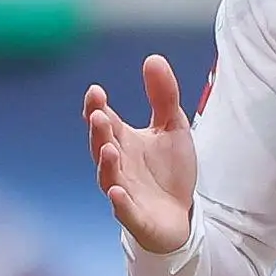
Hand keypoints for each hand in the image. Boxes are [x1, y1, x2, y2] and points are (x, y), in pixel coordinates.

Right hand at [86, 52, 200, 254]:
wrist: (180, 215)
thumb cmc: (169, 171)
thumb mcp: (172, 127)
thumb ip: (163, 95)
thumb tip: (153, 58)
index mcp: (123, 141)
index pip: (105, 122)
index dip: (97, 108)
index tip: (95, 92)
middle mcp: (118, 165)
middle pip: (102, 146)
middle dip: (99, 132)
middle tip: (99, 115)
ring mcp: (124, 191)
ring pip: (109, 177)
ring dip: (107, 164)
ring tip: (110, 149)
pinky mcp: (136, 217)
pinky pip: (124, 210)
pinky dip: (119, 202)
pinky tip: (117, 193)